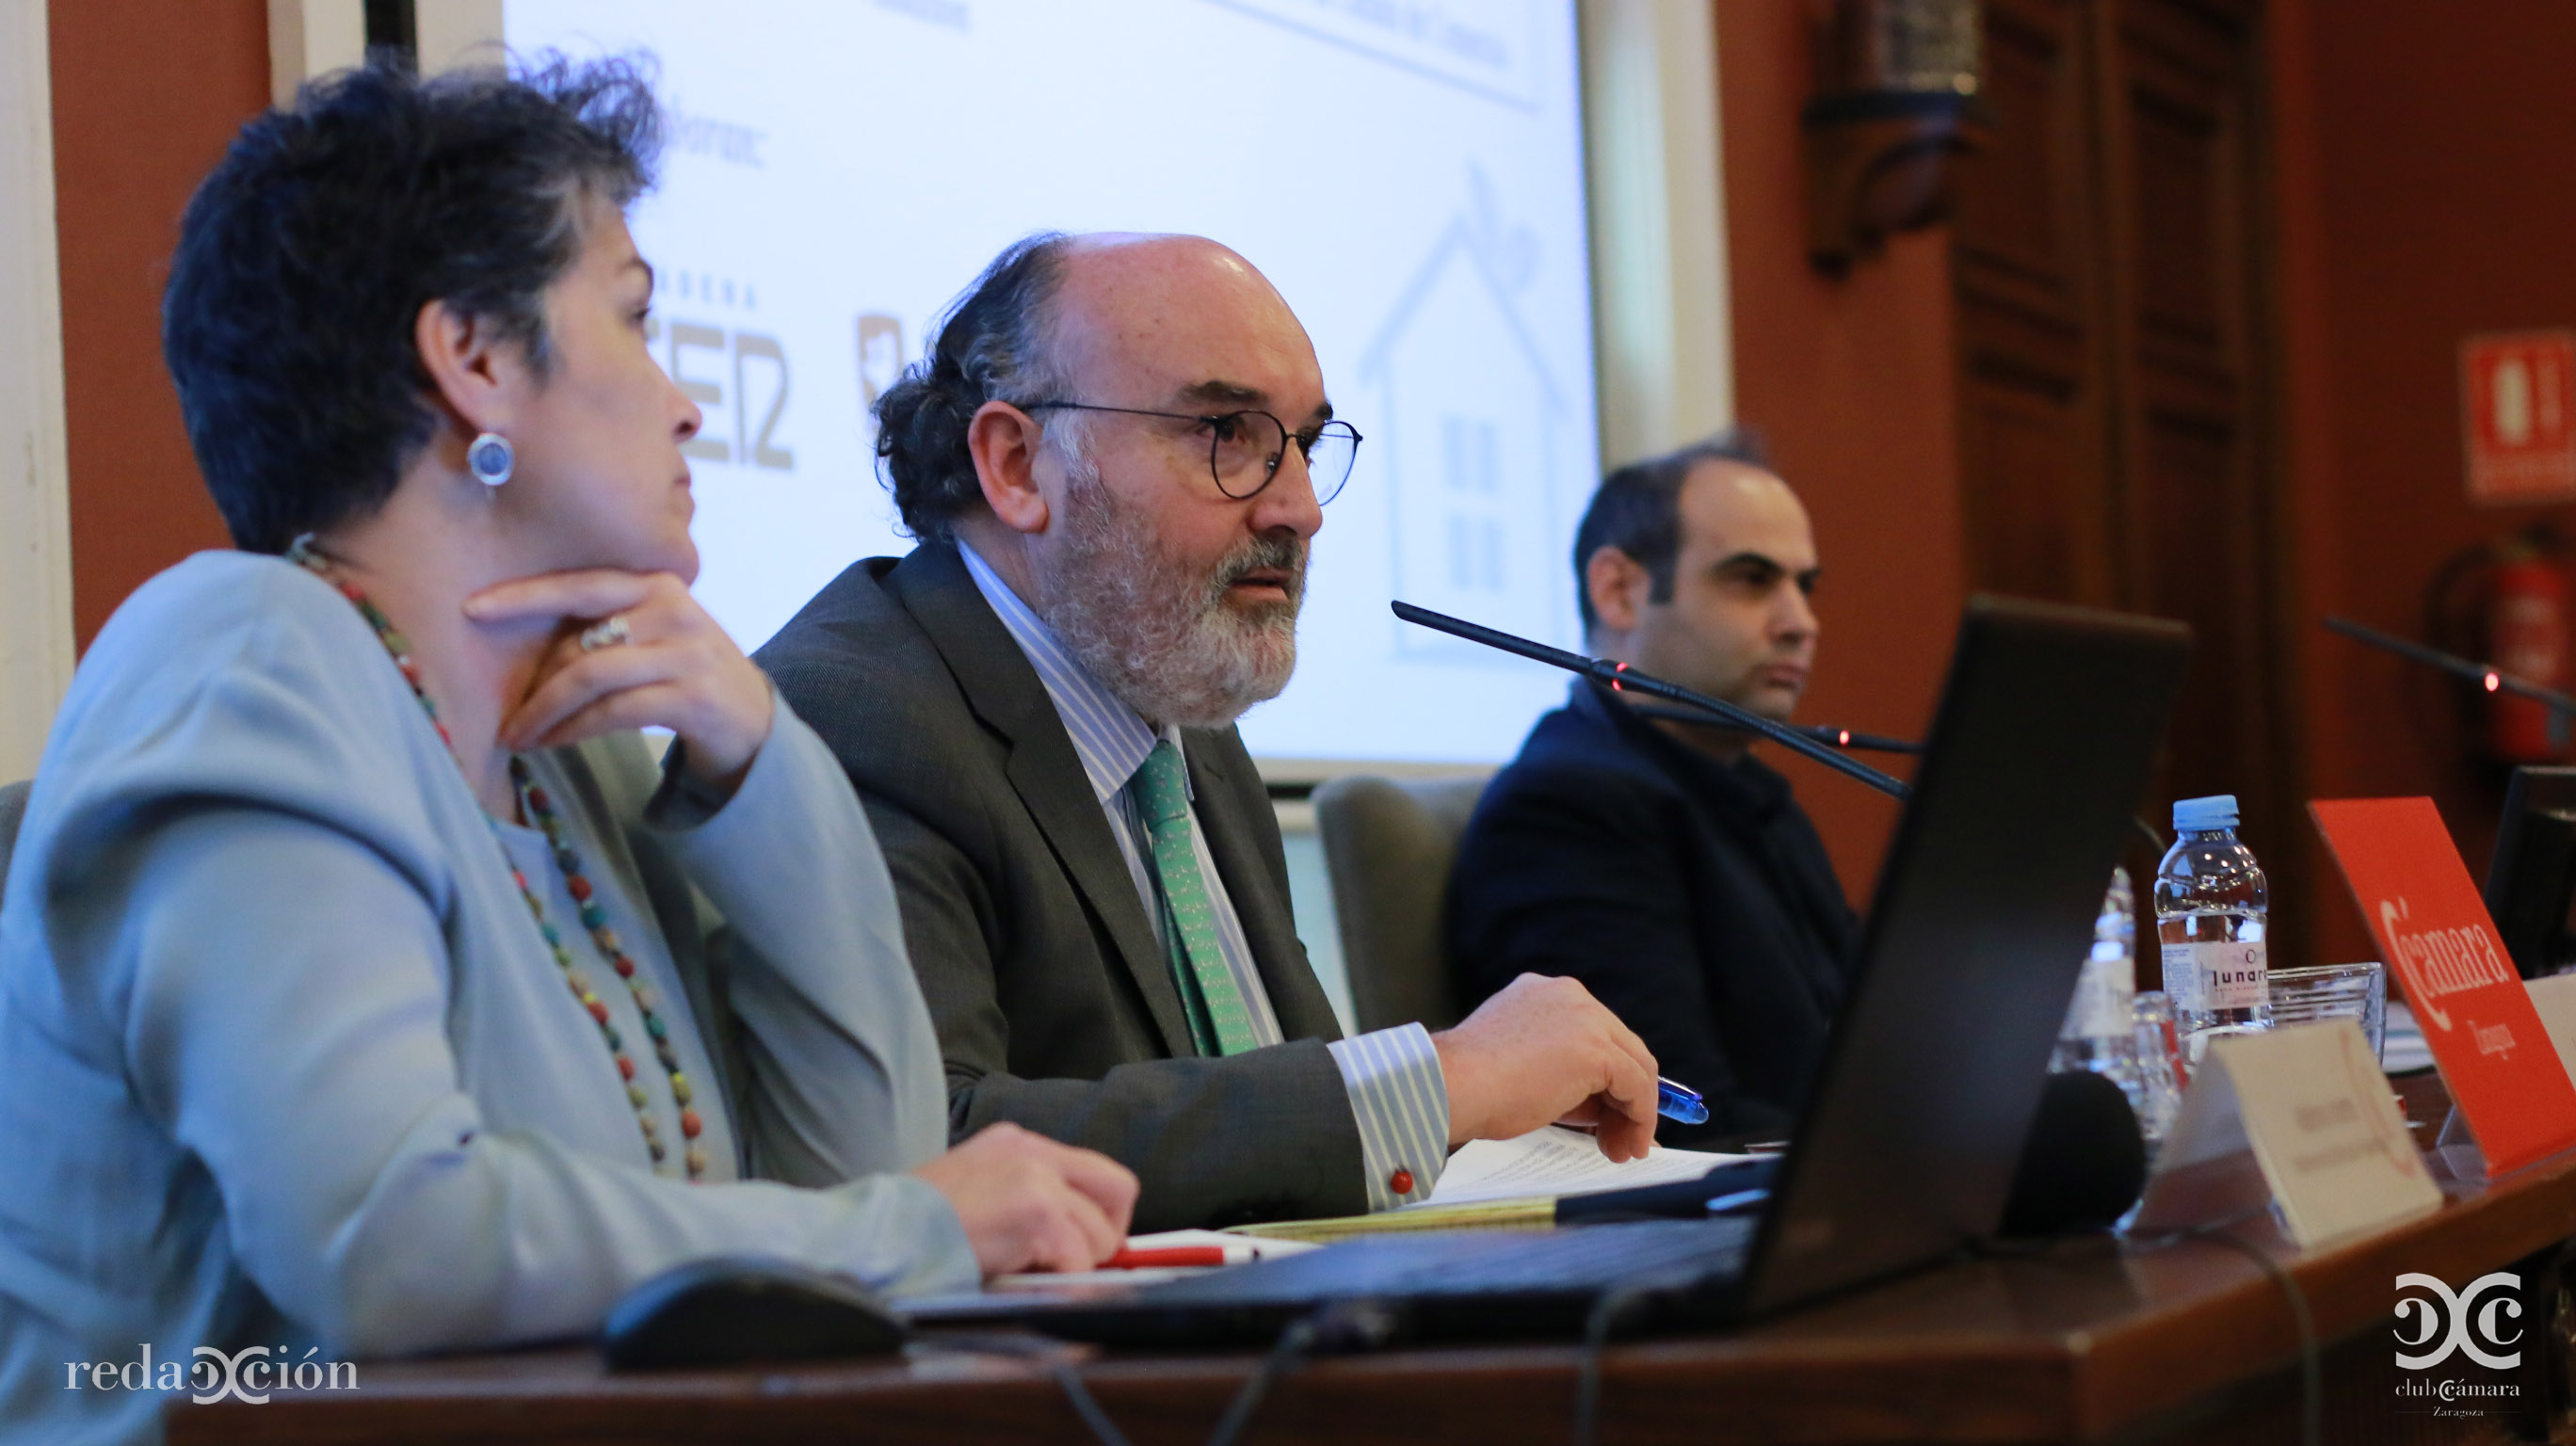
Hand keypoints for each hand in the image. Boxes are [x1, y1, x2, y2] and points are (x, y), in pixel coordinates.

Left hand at [464, 570, 773, 789]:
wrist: (751, 717)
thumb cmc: (686, 670)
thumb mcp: (654, 629)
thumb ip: (606, 620)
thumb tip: (521, 634)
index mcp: (657, 584)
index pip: (580, 585)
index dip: (524, 596)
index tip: (472, 609)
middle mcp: (674, 611)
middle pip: (580, 641)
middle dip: (533, 683)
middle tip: (503, 714)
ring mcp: (685, 654)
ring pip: (591, 677)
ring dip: (545, 711)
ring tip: (518, 735)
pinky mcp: (692, 698)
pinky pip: (614, 712)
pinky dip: (574, 729)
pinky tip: (554, 741)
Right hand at [911, 1122, 1139, 1276]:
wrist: (880, 1236)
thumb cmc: (914, 1225)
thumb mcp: (973, 1188)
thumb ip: (1022, 1196)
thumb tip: (1071, 1237)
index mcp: (1016, 1143)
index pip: (1094, 1171)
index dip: (1098, 1215)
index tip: (1086, 1246)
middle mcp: (1032, 1151)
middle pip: (1118, 1189)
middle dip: (1106, 1236)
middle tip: (1078, 1266)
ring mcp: (1037, 1179)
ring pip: (1100, 1235)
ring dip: (1073, 1266)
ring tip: (1027, 1273)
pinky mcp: (1037, 1211)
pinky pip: (1077, 1260)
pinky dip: (1057, 1282)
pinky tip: (1019, 1279)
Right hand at [1432, 973, 1659, 1162]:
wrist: (1452, 1087)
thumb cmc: (1472, 1086)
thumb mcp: (1524, 1068)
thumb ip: (1563, 1076)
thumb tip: (1601, 1111)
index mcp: (1545, 994)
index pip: (1595, 1035)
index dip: (1607, 1079)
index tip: (1607, 1115)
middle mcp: (1570, 995)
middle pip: (1621, 1047)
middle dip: (1625, 1098)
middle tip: (1619, 1138)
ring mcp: (1587, 1019)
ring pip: (1635, 1065)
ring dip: (1635, 1112)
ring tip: (1623, 1150)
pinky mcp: (1597, 1051)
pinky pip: (1637, 1086)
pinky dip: (1640, 1118)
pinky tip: (1629, 1144)